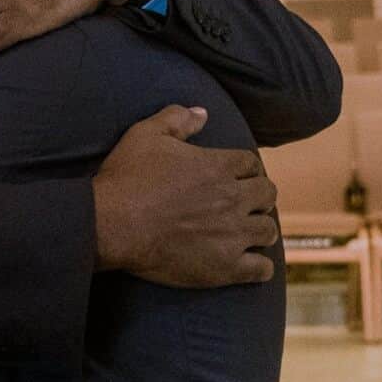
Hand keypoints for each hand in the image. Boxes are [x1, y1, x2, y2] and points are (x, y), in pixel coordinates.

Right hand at [90, 105, 278, 286]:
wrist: (112, 225)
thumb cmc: (127, 179)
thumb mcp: (146, 134)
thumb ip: (177, 118)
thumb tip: (202, 112)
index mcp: (218, 166)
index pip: (251, 164)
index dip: (246, 170)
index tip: (238, 178)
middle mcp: (232, 198)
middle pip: (267, 195)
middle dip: (260, 197)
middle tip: (245, 204)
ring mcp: (232, 234)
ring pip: (268, 231)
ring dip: (260, 229)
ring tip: (248, 233)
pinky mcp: (225, 267)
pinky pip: (261, 269)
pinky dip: (260, 268)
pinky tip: (250, 265)